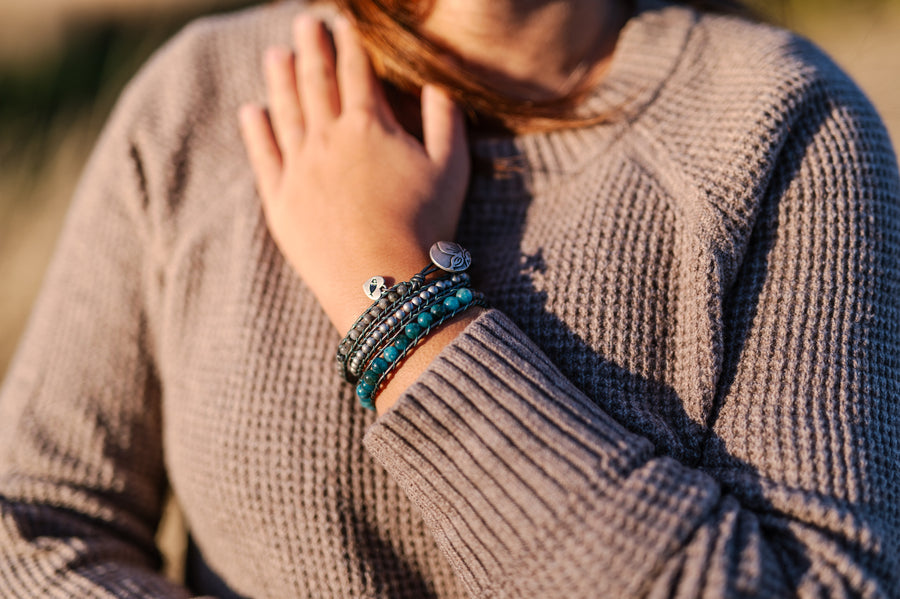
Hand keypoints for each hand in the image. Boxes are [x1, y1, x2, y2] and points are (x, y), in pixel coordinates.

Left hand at [239, 14, 469, 332]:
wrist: (385, 282)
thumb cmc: (427, 225)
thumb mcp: (452, 169)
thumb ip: (446, 121)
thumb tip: (437, 87)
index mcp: (370, 126)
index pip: (357, 72)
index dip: (349, 43)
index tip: (342, 22)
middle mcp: (328, 138)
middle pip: (316, 81)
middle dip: (310, 46)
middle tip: (304, 21)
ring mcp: (300, 168)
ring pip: (285, 111)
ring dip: (279, 78)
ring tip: (276, 54)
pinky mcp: (280, 200)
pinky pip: (263, 156)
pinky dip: (256, 130)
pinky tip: (251, 111)